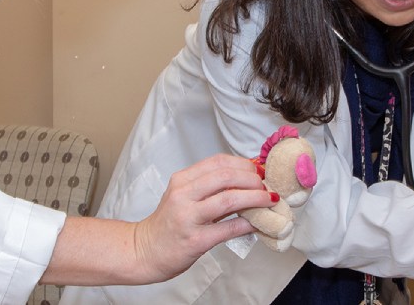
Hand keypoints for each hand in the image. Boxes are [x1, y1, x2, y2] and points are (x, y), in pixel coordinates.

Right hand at [129, 153, 273, 282]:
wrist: (144, 251)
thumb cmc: (168, 224)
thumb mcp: (183, 196)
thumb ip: (209, 186)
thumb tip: (246, 176)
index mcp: (181, 180)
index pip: (218, 162)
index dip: (244, 164)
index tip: (259, 170)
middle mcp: (183, 195)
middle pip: (226, 176)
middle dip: (253, 179)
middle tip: (266, 186)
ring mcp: (188, 218)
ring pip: (230, 199)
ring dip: (256, 198)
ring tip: (269, 200)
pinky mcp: (195, 240)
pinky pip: (229, 228)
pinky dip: (249, 224)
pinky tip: (259, 223)